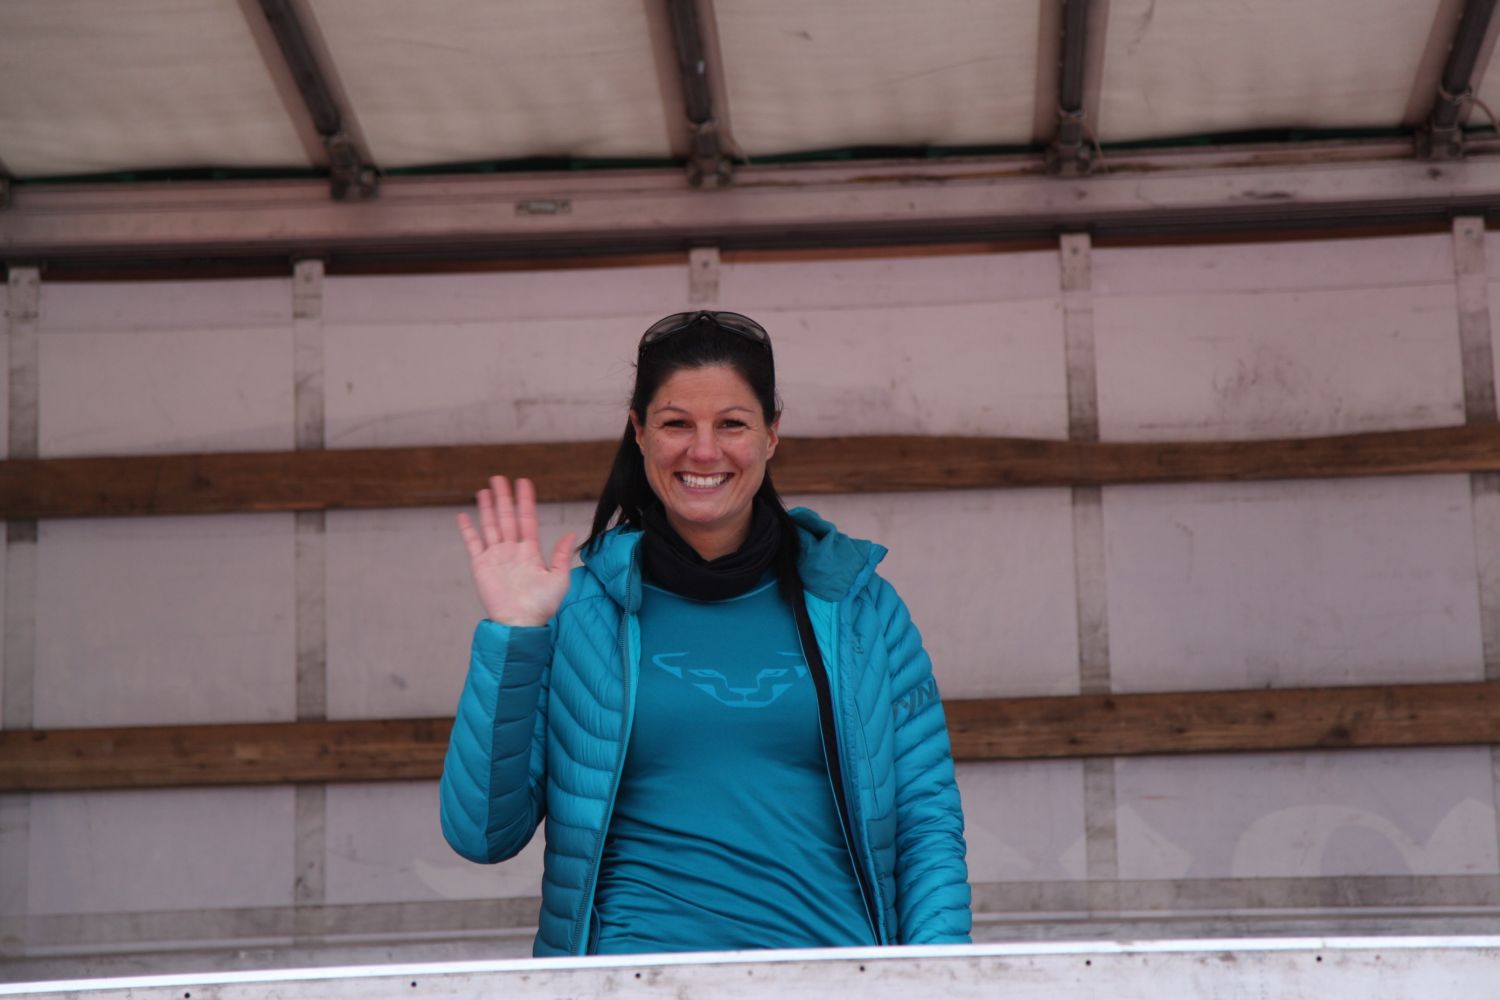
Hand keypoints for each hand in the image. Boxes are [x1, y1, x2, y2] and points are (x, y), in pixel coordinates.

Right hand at [457, 476, 576, 626]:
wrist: (520, 624)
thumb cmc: (541, 606)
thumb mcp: (559, 580)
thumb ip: (562, 556)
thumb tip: (571, 534)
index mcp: (531, 551)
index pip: (527, 519)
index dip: (525, 501)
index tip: (524, 482)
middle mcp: (512, 550)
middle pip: (507, 517)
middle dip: (504, 497)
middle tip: (499, 478)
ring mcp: (496, 557)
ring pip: (491, 525)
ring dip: (488, 508)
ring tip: (485, 490)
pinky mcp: (481, 566)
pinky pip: (473, 543)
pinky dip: (468, 530)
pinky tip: (463, 516)